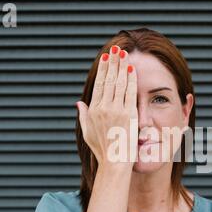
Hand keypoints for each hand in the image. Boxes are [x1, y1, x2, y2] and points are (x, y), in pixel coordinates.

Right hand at [76, 45, 137, 167]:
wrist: (114, 163)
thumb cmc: (102, 150)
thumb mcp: (88, 132)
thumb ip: (83, 115)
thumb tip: (78, 102)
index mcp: (93, 110)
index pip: (99, 84)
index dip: (103, 68)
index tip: (106, 57)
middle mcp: (103, 108)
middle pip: (108, 79)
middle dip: (113, 62)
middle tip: (116, 48)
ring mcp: (116, 111)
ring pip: (119, 83)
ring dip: (122, 66)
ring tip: (125, 54)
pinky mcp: (128, 115)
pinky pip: (130, 93)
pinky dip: (131, 80)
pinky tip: (133, 69)